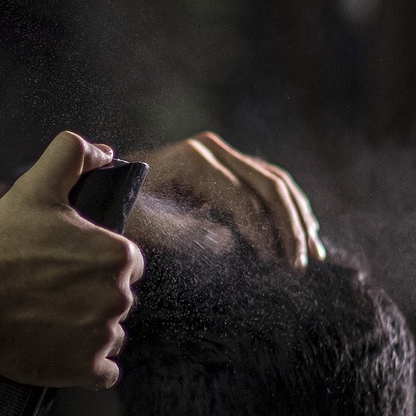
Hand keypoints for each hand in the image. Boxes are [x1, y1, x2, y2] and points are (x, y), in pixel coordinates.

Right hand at [0, 132, 143, 387]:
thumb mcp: (35, 188)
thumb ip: (71, 156)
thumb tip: (101, 151)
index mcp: (116, 254)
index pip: (126, 262)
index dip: (93, 263)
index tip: (62, 267)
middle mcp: (118, 296)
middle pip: (116, 299)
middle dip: (88, 296)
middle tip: (47, 293)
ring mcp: (103, 336)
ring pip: (109, 334)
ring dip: (86, 331)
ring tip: (47, 320)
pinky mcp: (86, 369)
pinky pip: (103, 373)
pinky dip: (86, 366)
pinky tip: (59, 349)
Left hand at [131, 132, 325, 268]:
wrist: (103, 190)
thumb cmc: (121, 211)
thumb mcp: (144, 226)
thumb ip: (184, 234)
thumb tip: (230, 242)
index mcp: (193, 159)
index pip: (243, 199)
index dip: (263, 234)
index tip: (276, 266)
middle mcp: (212, 149)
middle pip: (269, 185)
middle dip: (289, 227)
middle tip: (299, 265)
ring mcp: (221, 153)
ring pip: (275, 182)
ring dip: (298, 218)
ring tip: (312, 255)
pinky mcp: (225, 165)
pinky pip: (268, 183)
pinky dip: (289, 209)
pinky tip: (305, 233)